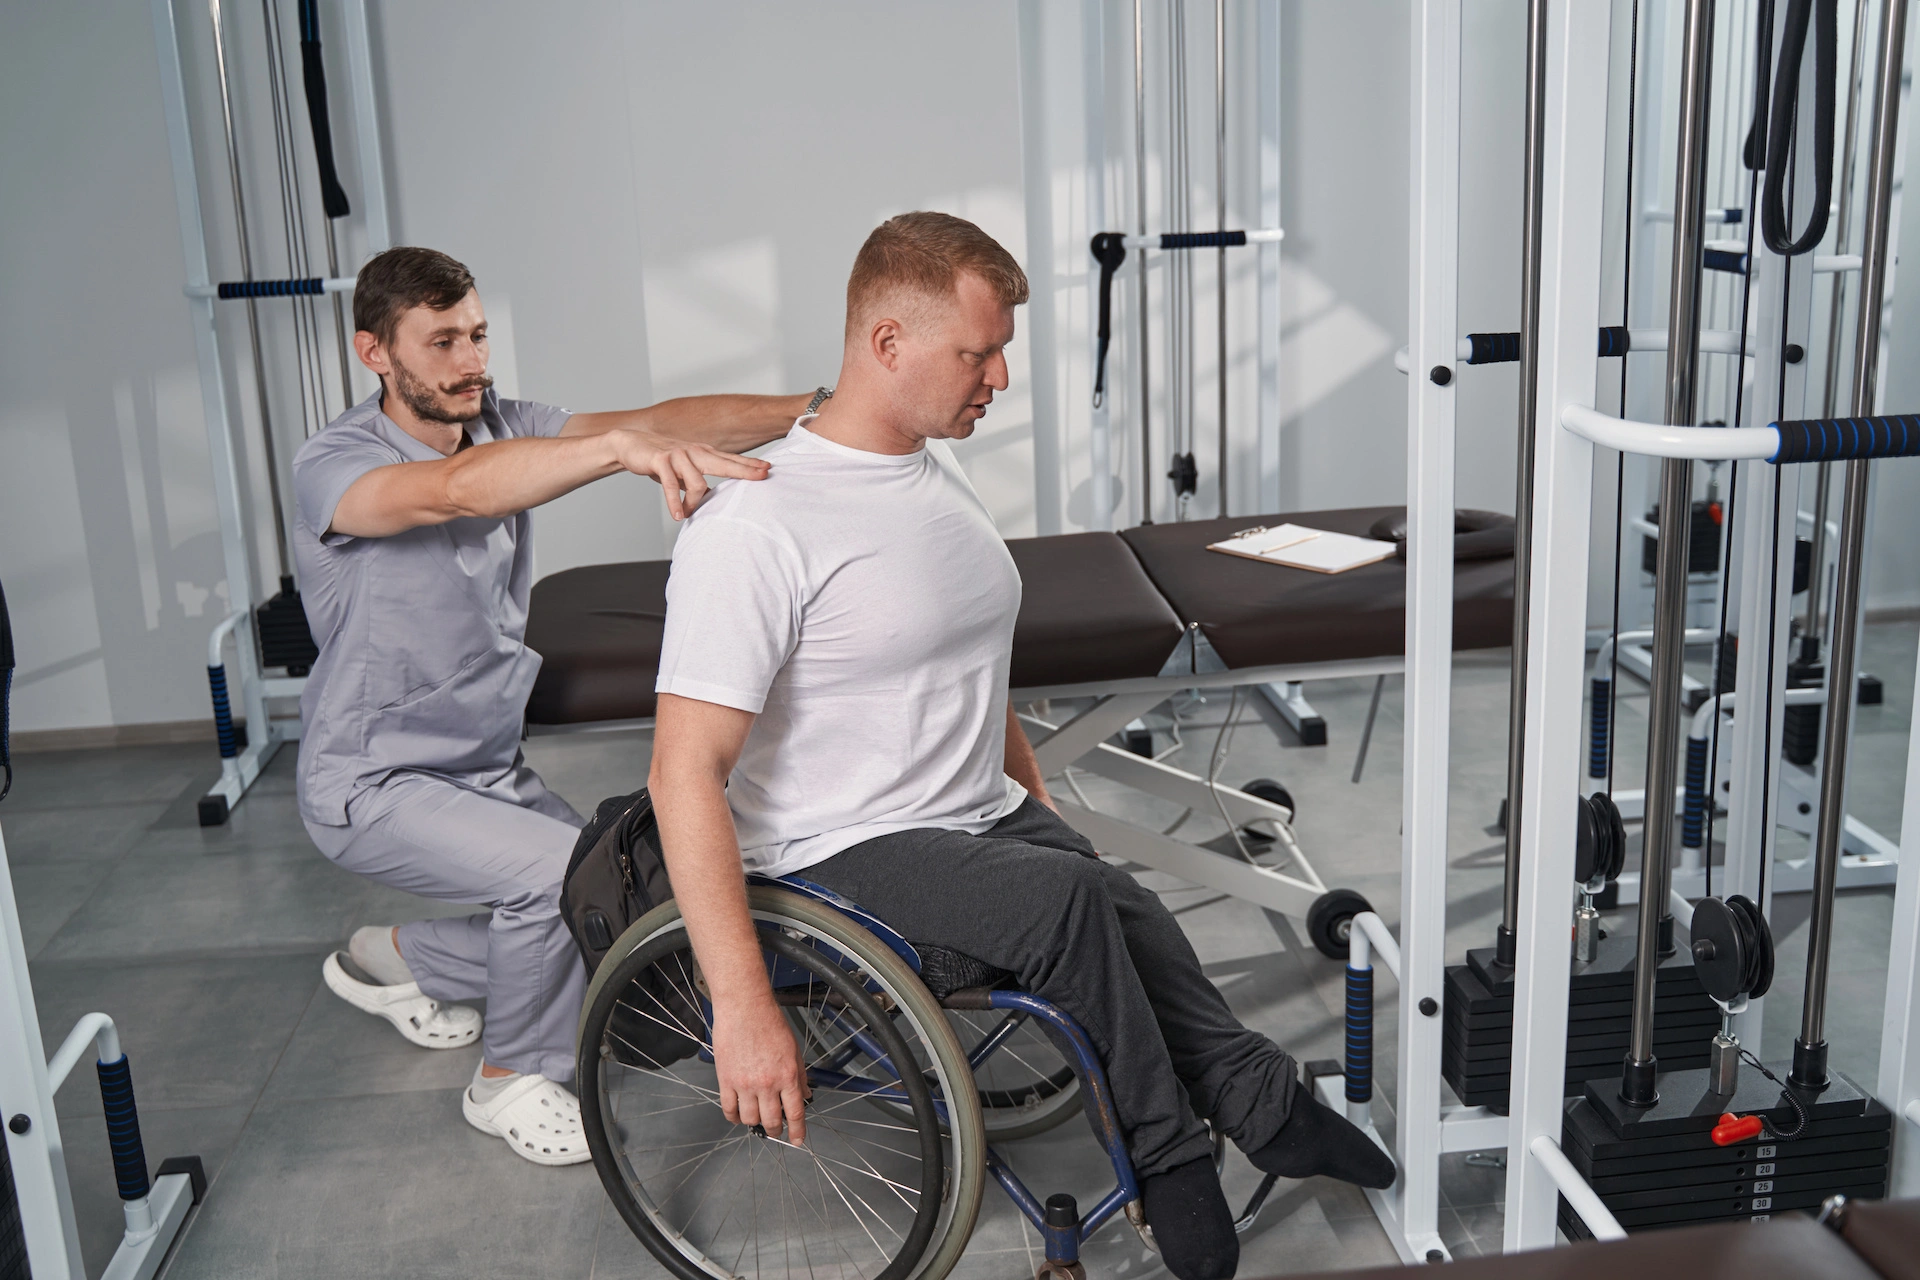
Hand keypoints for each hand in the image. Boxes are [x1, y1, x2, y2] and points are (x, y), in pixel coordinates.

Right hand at [611, 430, 770, 519]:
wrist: (631, 444)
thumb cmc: (662, 459)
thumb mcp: (684, 470)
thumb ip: (699, 481)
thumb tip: (713, 499)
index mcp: (703, 453)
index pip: (731, 459)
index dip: (749, 465)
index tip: (768, 469)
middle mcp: (694, 451)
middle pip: (724, 463)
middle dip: (745, 470)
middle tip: (762, 477)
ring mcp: (678, 455)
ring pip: (696, 482)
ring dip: (694, 503)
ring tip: (688, 514)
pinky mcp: (661, 461)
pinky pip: (672, 485)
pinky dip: (675, 502)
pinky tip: (678, 515)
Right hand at [712, 995, 810, 1143]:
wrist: (744, 1007)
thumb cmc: (769, 1022)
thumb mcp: (793, 1048)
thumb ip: (800, 1074)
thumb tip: (805, 1093)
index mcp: (787, 1075)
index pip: (796, 1113)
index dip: (798, 1131)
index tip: (797, 1140)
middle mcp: (767, 1083)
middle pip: (772, 1121)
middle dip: (776, 1130)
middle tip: (776, 1130)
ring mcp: (745, 1084)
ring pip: (750, 1119)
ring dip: (754, 1123)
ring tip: (756, 1118)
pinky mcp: (726, 1080)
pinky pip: (729, 1109)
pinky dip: (733, 1117)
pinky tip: (737, 1115)